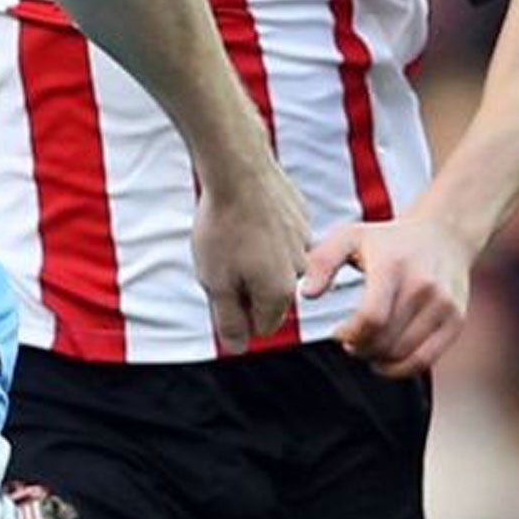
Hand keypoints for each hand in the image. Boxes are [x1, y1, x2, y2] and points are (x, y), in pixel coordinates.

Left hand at [192, 175, 309, 346]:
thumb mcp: (214, 283)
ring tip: (232, 234)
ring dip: (256, 258)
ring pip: (277, 265)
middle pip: (272, 297)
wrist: (238, 169)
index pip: (261, 327)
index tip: (219, 287)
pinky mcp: (301, 216)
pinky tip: (246, 215)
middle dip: (248, 287)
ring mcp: (304, 242)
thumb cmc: (222, 228)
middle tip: (222, 259)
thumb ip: (228, 322)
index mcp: (279, 293)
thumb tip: (238, 348)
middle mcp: (300, 272)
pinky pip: (281, 236)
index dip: (236, 314)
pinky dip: (265, 232)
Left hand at [301, 216, 472, 377]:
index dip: (350, 334)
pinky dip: (400, 369)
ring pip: (403, 354)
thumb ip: (321, 261)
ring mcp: (443, 305)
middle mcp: (422, 286)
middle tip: (350, 342)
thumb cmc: (387, 240)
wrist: (444, 234)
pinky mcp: (455, 320)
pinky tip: (386, 359)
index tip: (338, 333)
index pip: (372, 318)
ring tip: (367, 346)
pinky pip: (425, 361)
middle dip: (360, 348)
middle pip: (386, 340)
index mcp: (393, 266)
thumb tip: (306, 293)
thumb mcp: (349, 236)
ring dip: (378, 359)